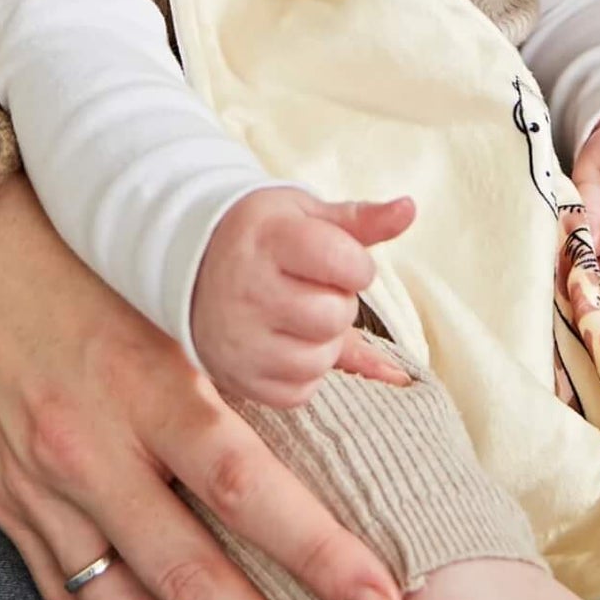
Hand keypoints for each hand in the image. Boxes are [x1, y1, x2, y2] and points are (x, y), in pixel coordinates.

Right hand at [0, 175, 405, 599]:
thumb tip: (380, 380)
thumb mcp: (174, 294)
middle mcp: (91, 446)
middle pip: (192, 578)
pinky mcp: (10, 513)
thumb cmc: (88, 265)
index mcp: (145, 380)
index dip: (317, 554)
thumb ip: (262, 355)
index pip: (242, 486)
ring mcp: (43, 490)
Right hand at [191, 189, 415, 407]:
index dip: (354, 264)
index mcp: (268, 241)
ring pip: (321, 359)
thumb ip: (360, 219)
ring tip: (296, 314)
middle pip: (335, 315)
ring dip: (322, 340)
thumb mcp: (303, 214)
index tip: (333, 257)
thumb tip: (409, 208)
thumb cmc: (258, 237)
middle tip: (310, 286)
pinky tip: (282, 341)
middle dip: (336, 301)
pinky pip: (300, 391)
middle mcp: (249, 292)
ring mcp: (240, 340)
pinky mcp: (239, 378)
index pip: (346, 262)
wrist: (189, 267)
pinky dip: (303, 371)